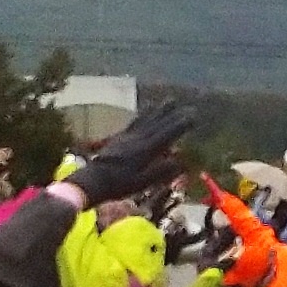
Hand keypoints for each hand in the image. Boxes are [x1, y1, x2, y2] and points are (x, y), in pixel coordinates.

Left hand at [69, 100, 198, 203]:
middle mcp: (138, 139)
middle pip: (158, 124)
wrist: (93, 180)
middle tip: (185, 105)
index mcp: (146, 150)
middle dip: (173, 114)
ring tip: (169, 100)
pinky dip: (143, 115)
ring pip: (147, 120)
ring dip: (159, 110)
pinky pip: (135, 122)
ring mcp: (128, 137)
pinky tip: (146, 111)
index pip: (167, 135)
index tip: (192, 117)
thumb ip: (161, 171)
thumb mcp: (142, 182)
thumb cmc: (119, 185)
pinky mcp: (119, 137)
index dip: (180, 125)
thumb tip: (180, 161)